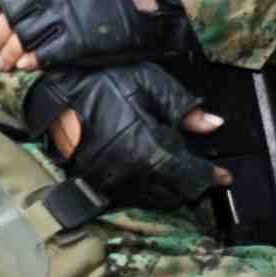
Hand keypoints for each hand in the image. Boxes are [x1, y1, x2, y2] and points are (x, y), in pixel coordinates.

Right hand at [24, 62, 227, 211]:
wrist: (52, 84)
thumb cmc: (101, 78)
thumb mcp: (149, 82)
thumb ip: (183, 106)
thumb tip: (213, 125)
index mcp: (148, 150)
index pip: (191, 176)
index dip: (211, 177)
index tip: (223, 176)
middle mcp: (129, 173)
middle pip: (173, 194)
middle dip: (190, 183)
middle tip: (196, 168)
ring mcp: (108, 180)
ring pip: (150, 197)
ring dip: (166, 187)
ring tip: (170, 166)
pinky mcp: (92, 180)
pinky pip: (126, 193)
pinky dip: (141, 185)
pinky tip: (144, 168)